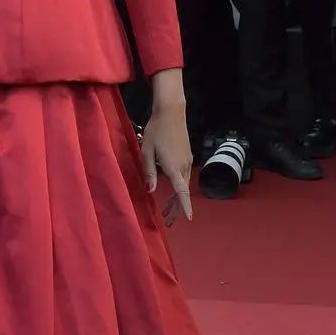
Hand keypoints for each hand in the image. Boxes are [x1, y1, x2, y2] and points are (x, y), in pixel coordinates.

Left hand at [140, 104, 192, 225]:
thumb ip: (150, 172)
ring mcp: (187, 161)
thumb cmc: (156, 131)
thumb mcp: (147, 151)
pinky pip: (183, 176)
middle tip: (168, 221)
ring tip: (166, 211)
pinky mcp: (187, 156)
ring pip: (183, 185)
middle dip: (176, 208)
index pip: (181, 192)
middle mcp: (183, 167)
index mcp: (173, 167)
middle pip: (182, 193)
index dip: (184, 206)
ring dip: (176, 199)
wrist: (172, 112)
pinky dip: (179, 187)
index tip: (188, 219)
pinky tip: (171, 190)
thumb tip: (152, 191)